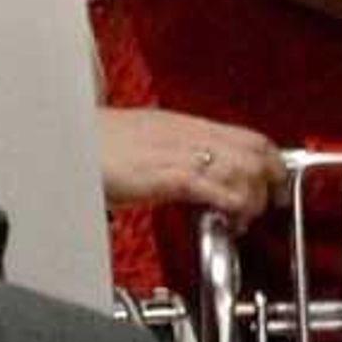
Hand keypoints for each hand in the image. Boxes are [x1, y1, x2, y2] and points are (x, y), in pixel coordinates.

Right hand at [99, 107, 280, 226]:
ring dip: (254, 195)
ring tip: (246, 217)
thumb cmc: (93, 145)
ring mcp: (178, 152)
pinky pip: (212, 185)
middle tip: (275, 201)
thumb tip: (191, 174)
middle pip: (253, 147)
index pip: (245, 134)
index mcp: (183, 124)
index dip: (269, 158)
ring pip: (242, 166)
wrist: (65, 141)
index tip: (276, 179)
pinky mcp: (165, 174)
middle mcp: (187, 133)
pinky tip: (231, 217)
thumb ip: (170, 155)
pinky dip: (232, 202)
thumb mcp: (143, 143)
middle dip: (274, 176)